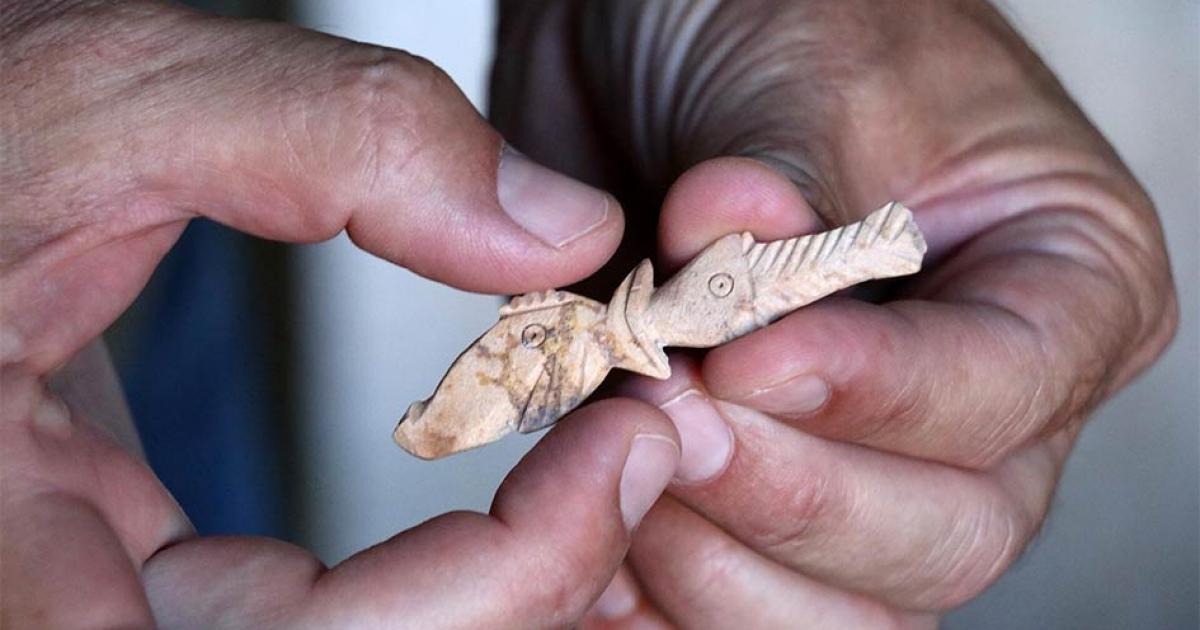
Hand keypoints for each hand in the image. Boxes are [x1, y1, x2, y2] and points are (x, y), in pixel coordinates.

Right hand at [0, 3, 683, 626]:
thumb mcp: (92, 98)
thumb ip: (330, 138)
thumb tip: (556, 227)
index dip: (511, 576)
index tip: (629, 442)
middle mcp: (44, 622)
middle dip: (528, 589)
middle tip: (640, 448)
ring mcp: (88, 616)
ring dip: (499, 586)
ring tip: (598, 461)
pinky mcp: (123, 586)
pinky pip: (310, 622)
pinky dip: (437, 571)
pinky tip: (508, 478)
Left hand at [493, 1, 1177, 626]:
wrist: (657, 39)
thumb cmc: (775, 21)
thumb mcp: (806, 74)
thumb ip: (783, 208)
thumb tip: (739, 287)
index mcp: (1058, 287)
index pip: (1003, 392)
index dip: (875, 395)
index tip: (746, 354)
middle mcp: (976, 402)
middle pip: (936, 535)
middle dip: (787, 489)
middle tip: (669, 399)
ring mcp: (862, 462)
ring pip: (834, 601)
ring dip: (712, 545)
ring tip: (621, 428)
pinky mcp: (752, 492)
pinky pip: (729, 598)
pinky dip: (657, 580)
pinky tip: (595, 511)